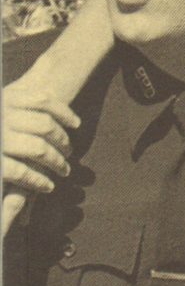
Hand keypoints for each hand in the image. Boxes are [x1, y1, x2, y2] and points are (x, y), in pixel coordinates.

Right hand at [3, 80, 79, 194]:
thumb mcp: (3, 109)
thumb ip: (18, 106)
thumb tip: (54, 107)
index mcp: (3, 99)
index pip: (42, 99)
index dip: (64, 112)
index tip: (76, 124)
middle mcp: (0, 115)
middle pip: (45, 126)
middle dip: (63, 141)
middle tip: (69, 153)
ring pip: (39, 149)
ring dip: (57, 162)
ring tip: (63, 170)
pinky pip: (22, 172)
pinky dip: (39, 181)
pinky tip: (47, 186)